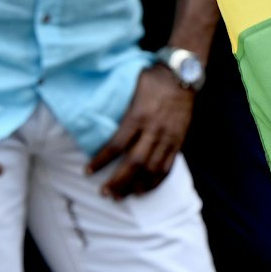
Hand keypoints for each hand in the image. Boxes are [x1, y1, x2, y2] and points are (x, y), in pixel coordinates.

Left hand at [86, 66, 194, 199]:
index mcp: (138, 115)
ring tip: (122, 196)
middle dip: (118, 181)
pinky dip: (155, 182)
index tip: (87, 171)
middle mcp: (153, 129)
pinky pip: (167, 167)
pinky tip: (144, 190)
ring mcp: (167, 137)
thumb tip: (99, 119)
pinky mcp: (178, 142)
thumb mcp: (133, 88)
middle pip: (134, 163)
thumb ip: (121, 108)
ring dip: (135, 186)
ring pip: (151, 169)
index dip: (101, 161)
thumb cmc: (152, 78)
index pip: (116, 145)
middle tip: (105, 193)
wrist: (182, 75)